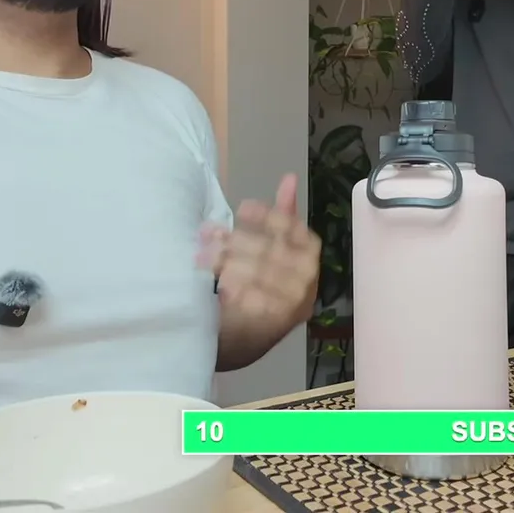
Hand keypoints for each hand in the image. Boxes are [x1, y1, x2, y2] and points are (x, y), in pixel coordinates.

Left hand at [198, 174, 320, 331]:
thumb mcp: (274, 248)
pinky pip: (253, 300)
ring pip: (259, 273)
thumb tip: (290, 177)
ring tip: (202, 258)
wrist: (248, 337)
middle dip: (237, 240)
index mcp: (310, 255)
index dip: (269, 216)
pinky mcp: (276, 323)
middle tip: (209, 235)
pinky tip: (216, 284)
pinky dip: (233, 289)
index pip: (294, 229)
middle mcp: (308, 279)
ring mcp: (294, 303)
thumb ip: (283, 215)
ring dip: (227, 263)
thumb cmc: (262, 284)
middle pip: (272, 250)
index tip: (243, 208)